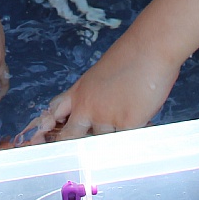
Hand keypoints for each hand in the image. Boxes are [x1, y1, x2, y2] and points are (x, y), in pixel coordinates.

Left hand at [21, 39, 178, 140]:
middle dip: (78, 147)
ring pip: (105, 142)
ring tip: (129, 119)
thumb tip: (92, 118)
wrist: (149, 47)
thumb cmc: (130, 57)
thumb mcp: (99, 75)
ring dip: (115, 138)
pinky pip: (127, 141)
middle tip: (86, 152)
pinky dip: (133, 136)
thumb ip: (93, 96)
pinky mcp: (127, 123)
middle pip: (72, 138)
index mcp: (78, 93)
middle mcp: (87, 107)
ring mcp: (106, 117)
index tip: (49, 142)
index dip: (53, 132)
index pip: (56, 118)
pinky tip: (142, 122)